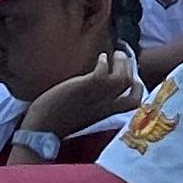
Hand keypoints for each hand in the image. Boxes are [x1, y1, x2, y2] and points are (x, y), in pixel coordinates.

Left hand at [21, 55, 144, 142]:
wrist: (43, 128)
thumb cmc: (59, 121)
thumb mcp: (85, 114)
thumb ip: (95, 103)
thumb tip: (96, 88)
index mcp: (107, 113)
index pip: (135, 103)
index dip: (138, 88)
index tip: (132, 76)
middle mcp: (106, 105)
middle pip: (133, 86)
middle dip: (131, 68)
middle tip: (121, 57)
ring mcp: (97, 96)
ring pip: (123, 78)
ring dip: (121, 62)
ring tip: (114, 54)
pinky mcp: (86, 87)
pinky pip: (104, 71)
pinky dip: (104, 62)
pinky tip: (100, 58)